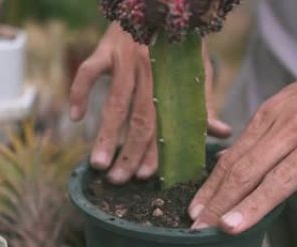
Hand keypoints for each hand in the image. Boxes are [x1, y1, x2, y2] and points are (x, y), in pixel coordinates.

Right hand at [69, 23, 230, 183]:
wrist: (162, 4)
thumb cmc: (179, 44)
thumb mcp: (195, 70)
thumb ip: (202, 103)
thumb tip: (221, 133)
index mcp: (173, 80)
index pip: (165, 121)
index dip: (157, 149)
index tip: (148, 175)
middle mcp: (151, 71)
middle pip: (139, 118)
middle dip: (129, 152)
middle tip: (119, 180)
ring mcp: (124, 59)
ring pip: (114, 103)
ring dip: (105, 135)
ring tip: (98, 164)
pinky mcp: (104, 49)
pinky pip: (87, 72)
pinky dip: (79, 93)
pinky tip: (75, 117)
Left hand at [189, 16, 296, 233]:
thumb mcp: (287, 106)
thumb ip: (257, 136)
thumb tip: (224, 158)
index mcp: (272, 118)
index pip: (233, 159)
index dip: (211, 187)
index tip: (193, 212)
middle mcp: (292, 128)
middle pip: (248, 170)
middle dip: (220, 202)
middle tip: (199, 229)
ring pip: (283, 176)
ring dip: (254, 205)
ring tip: (231, 228)